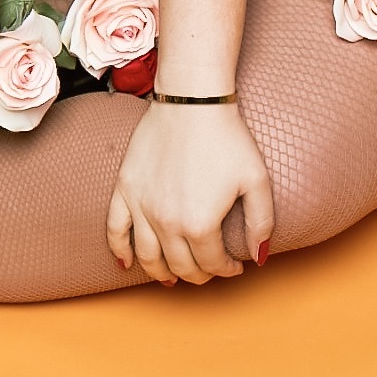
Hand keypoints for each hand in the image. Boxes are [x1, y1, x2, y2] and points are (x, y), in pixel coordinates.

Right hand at [106, 102, 274, 284]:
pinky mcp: (125, 189)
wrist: (193, 101)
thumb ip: (261, 224)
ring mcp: (142, 207)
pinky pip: (115, 229)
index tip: (235, 265)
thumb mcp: (257, 181)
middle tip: (209, 268)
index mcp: (201, 225)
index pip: (213, 264)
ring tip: (174, 276)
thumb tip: (258, 257)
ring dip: (162, 273)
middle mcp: (167, 223)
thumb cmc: (228, 138)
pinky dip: (119, 251)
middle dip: (199, 274)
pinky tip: (126, 263)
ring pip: (148, 257)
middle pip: (180, 266)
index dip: (227, 270)